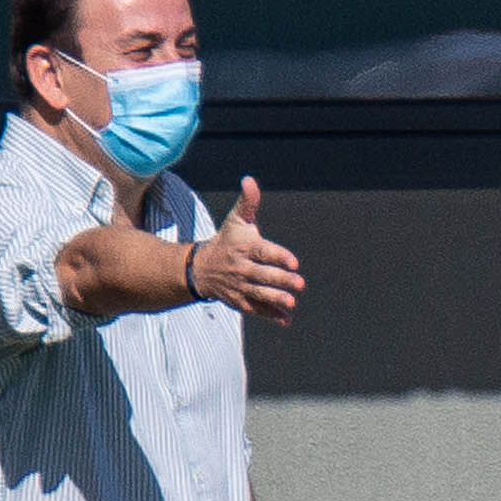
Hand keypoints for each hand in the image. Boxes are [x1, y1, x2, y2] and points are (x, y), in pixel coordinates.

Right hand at [191, 179, 304, 323]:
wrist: (200, 268)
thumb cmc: (228, 240)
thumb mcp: (236, 220)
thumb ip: (248, 202)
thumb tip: (249, 180)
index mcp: (245, 247)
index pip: (263, 252)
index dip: (279, 256)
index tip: (294, 262)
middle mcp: (242, 268)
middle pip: (263, 275)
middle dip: (281, 280)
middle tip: (300, 283)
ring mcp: (240, 286)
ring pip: (259, 294)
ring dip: (275, 300)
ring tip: (291, 303)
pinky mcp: (239, 301)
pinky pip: (255, 310)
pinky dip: (270, 316)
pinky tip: (286, 320)